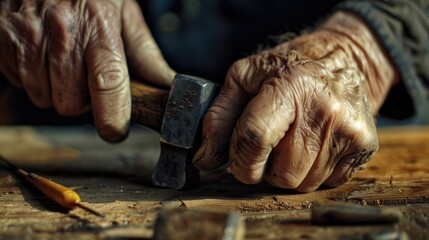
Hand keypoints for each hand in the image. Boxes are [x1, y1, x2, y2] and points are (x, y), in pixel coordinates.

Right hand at [0, 0, 173, 141]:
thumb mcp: (124, 13)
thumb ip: (144, 52)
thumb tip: (165, 84)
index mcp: (98, 26)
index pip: (108, 84)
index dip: (113, 117)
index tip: (116, 130)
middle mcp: (61, 33)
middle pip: (71, 104)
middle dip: (81, 101)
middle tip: (86, 77)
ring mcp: (27, 36)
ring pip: (43, 98)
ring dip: (56, 90)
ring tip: (62, 61)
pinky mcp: (2, 40)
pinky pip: (18, 82)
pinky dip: (32, 76)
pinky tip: (42, 54)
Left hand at [193, 12, 397, 191]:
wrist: (344, 58)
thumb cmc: (287, 68)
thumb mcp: (244, 77)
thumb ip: (219, 117)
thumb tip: (205, 159)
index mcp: (289, 87)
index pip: (254, 139)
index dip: (240, 160)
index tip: (239, 161)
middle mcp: (324, 110)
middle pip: (280, 173)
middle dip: (266, 168)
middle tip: (272, 143)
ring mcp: (349, 131)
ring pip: (303, 184)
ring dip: (290, 170)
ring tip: (295, 140)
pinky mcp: (365, 146)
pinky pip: (327, 183)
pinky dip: (314, 170)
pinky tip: (316, 143)